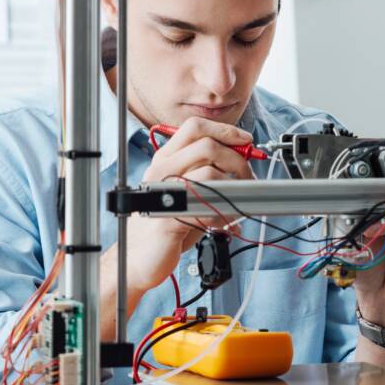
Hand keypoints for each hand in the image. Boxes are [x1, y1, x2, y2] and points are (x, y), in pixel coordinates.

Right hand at [123, 117, 254, 293]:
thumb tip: (242, 162)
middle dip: (237, 160)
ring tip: (237, 202)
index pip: (194, 128)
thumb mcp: (184, 190)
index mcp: (165, 160)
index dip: (224, 131)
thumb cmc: (163, 224)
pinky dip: (224, 214)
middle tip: (246, 177)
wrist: (138, 256)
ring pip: (210, 173)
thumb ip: (207, 172)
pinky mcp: (169, 218)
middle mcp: (161, 171)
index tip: (245, 141)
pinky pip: (207, 207)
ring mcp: (163, 193)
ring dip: (235, 187)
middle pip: (207, 145)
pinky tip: (224, 222)